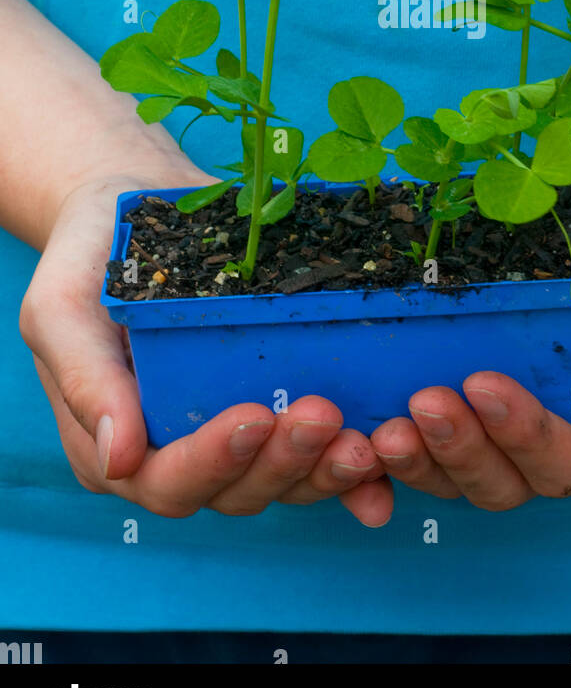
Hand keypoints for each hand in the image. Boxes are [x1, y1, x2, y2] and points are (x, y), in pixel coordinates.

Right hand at [19, 170, 392, 527]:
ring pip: (287, 481)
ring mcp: (238, 431)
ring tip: (367, 437)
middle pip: (239, 490)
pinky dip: (358, 473)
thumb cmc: (94, 252)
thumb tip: (119, 457)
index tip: (253, 416)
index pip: (168, 481)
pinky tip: (391, 462)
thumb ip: (84, 381)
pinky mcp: (281, 403)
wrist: (141, 197)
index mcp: (122, 442)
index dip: (214, 460)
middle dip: (285, 461)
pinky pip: (321, 454)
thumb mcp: (61, 306)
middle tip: (322, 413)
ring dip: (328, 470)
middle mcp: (183, 448)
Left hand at [370, 149, 570, 508]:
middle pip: (504, 480)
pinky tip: (357, 415)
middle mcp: (557, 430)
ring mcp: (508, 405)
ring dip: (419, 457)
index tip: (483, 384)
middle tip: (422, 404)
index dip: (522, 435)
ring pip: (457, 467)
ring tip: (381, 422)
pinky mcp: (467, 372)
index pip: (566, 461)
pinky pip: (428, 425)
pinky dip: (392, 435)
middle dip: (460, 451)